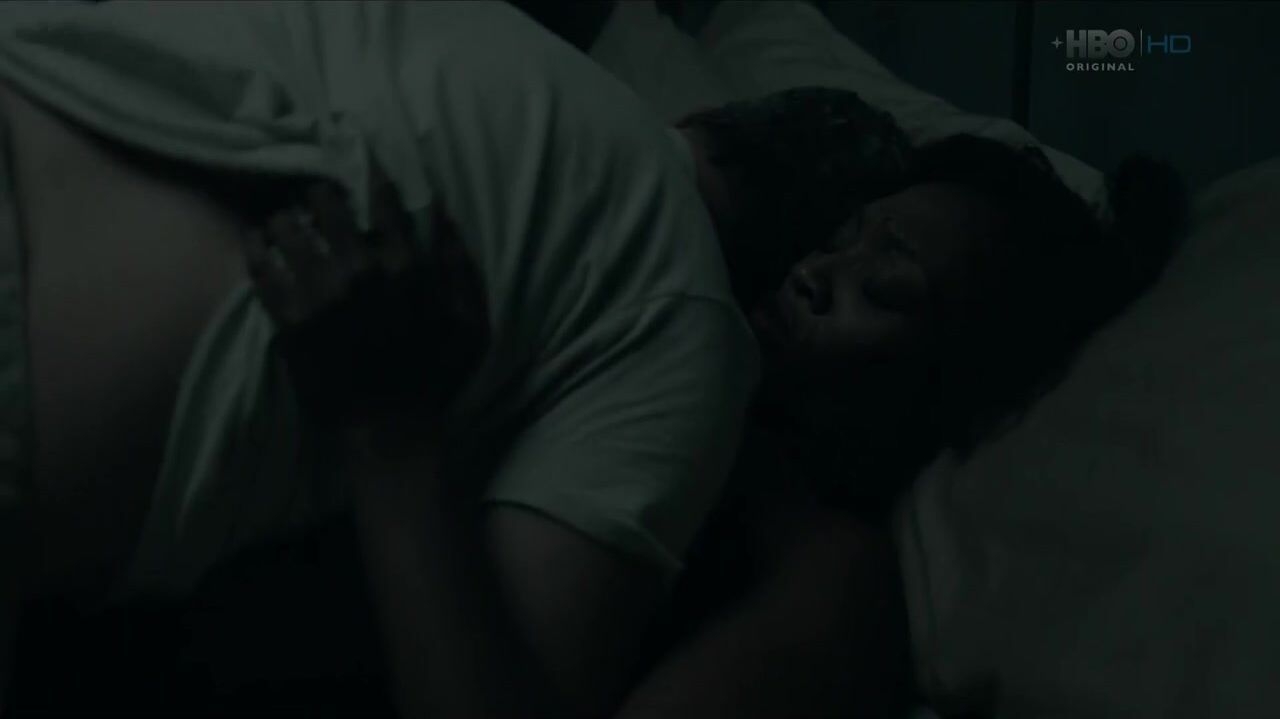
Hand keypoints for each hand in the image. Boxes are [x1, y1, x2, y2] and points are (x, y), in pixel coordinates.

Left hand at [245, 178, 488, 442]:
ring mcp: (320, 294)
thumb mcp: (472, 323)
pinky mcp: (288, 320)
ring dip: (284, 218)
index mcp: (406, 266)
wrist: (388, 429)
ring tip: (282, 221)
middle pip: (326, 204)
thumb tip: (442, 216)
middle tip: (315, 196)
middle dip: (319, 193)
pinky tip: (256, 243)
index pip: (383, 201)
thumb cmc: (436, 378)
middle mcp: (360, 271)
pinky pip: (261, 268)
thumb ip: (460, 267)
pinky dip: (256, 249)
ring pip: (287, 228)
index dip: (372, 178)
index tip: (363, 168)